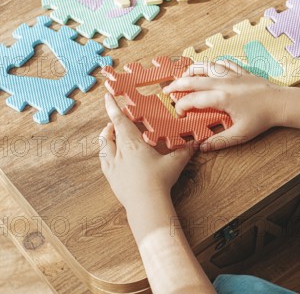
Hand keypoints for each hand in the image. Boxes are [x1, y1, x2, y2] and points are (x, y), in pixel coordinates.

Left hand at [99, 93, 195, 210]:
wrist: (146, 204)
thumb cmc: (159, 181)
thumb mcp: (175, 163)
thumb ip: (185, 150)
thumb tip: (196, 142)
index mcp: (133, 143)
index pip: (120, 120)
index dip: (113, 107)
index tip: (107, 96)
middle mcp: (119, 152)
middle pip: (110, 131)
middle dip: (112, 123)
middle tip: (118, 119)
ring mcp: (112, 165)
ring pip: (103, 145)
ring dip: (106, 136)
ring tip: (110, 133)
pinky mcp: (111, 177)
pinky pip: (103, 160)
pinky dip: (105, 153)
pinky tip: (109, 155)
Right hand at [163, 60, 287, 151]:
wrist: (281, 103)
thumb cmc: (262, 118)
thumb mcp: (241, 134)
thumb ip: (220, 141)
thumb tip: (202, 147)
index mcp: (222, 98)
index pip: (194, 100)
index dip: (182, 106)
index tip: (178, 112)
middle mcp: (224, 83)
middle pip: (194, 80)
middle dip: (177, 85)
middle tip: (167, 90)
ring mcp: (232, 75)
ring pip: (206, 67)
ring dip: (192, 70)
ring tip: (182, 76)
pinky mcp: (241, 71)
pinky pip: (222, 63)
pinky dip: (211, 64)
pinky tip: (207, 68)